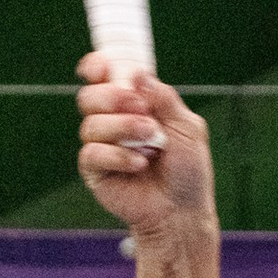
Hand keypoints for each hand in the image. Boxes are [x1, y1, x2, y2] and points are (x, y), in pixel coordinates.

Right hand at [76, 59, 215, 244]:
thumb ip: (164, 99)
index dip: (96, 67)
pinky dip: (117, 156)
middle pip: (90, 96)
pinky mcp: (95, 171)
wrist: (182, 210)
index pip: (104, 78)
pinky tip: (139, 164)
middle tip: (141, 109)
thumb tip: (138, 73)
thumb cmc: (187, 169)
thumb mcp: (186, 127)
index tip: (101, 67)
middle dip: (112, 98)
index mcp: (133, 104)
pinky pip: (91, 153)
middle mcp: (113, 121)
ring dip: (122, 128)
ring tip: (150, 140)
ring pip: (91, 124)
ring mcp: (102, 146)